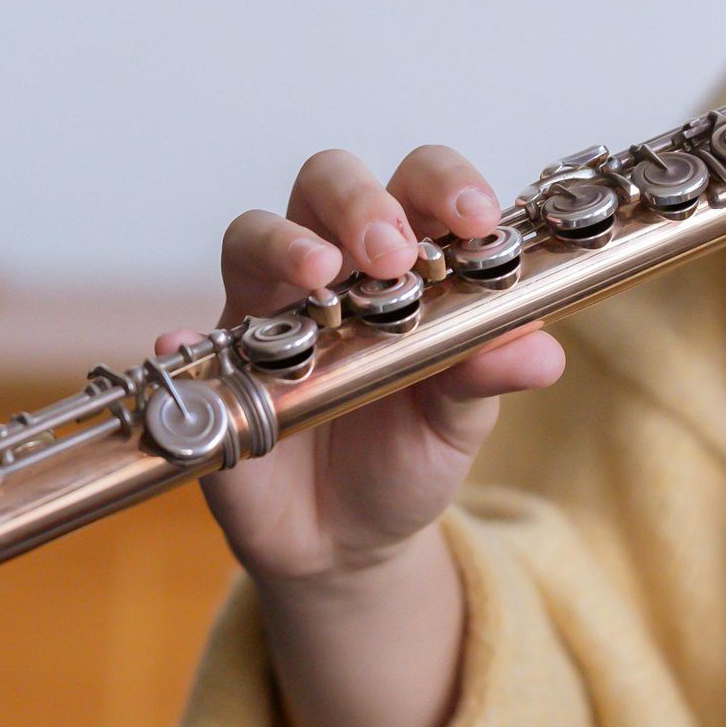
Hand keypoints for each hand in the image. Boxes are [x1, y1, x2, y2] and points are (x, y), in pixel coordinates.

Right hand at [160, 142, 562, 583]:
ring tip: (317, 275)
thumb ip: (490, 375)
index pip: (419, 186)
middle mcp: (329, 269)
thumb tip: (541, 350)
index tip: (474, 219)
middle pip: (329, 183)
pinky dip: (184, 337)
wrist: (349, 543)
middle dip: (360, 203)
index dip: (445, 185)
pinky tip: (189, 345)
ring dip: (282, 241)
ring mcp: (265, 311)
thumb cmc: (406, 459)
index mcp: (404, 264)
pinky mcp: (217, 368)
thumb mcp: (461, 423)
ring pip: (253, 235)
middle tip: (390, 253)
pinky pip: (188, 342)